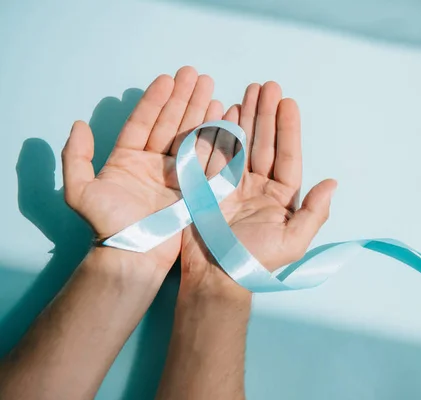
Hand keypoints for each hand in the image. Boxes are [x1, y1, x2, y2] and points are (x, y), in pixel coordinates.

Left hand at [62, 67, 222, 270]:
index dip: (155, 99)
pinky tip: (221, 118)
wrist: (133, 254)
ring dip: (200, 111)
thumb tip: (78, 124)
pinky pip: (205, 158)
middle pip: (170, 123)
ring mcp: (176, 174)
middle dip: (183, 98)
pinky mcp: (194, 187)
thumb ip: (76, 157)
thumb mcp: (80, 191)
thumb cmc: (108, 224)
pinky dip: (214, 138)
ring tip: (211, 88)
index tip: (168, 78)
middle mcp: (154, 162)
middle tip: (196, 75)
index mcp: (129, 158)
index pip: (144, 121)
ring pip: (190, 136)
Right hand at [180, 82, 336, 297]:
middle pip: (264, 143)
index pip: (287, 156)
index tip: (288, 102)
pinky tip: (224, 110)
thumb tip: (333, 182)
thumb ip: (315, 212)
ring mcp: (232, 183)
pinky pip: (216, 152)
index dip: (288, 129)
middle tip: (267, 86)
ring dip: (245, 116)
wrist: (214, 276)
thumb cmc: (256, 261)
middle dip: (266, 114)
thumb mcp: (294, 241)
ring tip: (249, 90)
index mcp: (281, 197)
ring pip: (242, 142)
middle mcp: (258, 186)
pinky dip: (219, 131)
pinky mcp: (208, 185)